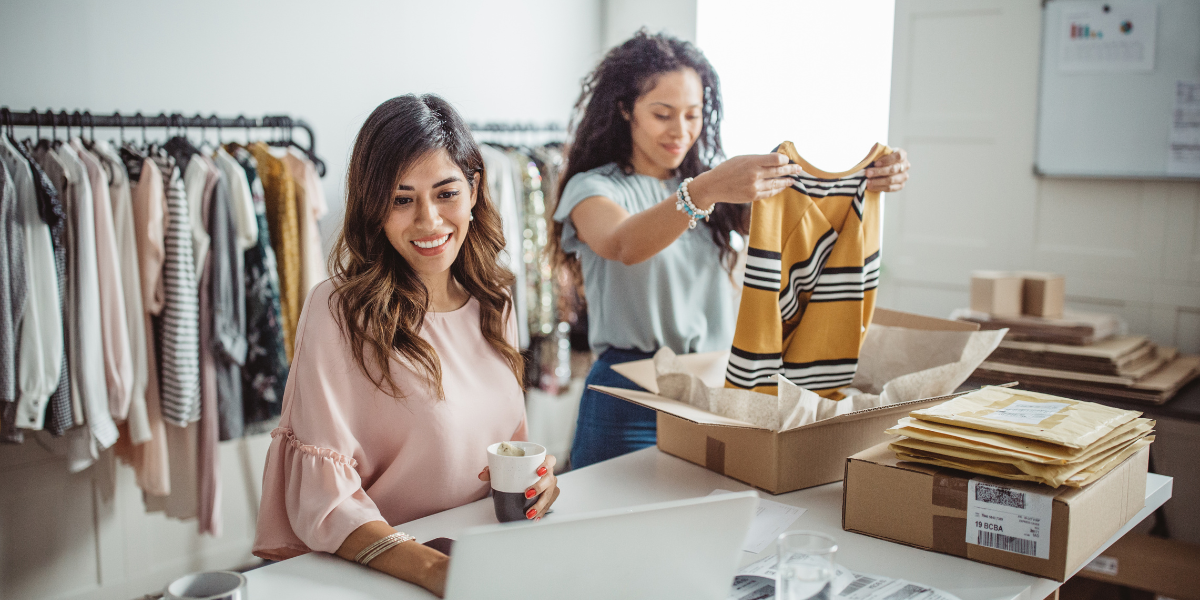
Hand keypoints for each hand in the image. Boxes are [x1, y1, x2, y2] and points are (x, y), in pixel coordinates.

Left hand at [478, 454, 560, 519]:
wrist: (520, 476)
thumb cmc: (515, 470)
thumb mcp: (503, 467)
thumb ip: (492, 470)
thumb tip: (481, 475)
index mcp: (541, 462)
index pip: (550, 460)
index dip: (547, 465)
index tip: (538, 472)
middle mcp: (549, 474)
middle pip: (550, 479)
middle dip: (540, 488)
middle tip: (527, 494)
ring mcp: (550, 486)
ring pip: (550, 494)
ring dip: (541, 505)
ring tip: (529, 514)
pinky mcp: (549, 496)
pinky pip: (549, 504)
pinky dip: (542, 512)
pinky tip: (535, 518)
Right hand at [687, 153, 802, 208]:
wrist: (713, 185)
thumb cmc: (727, 169)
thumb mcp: (742, 159)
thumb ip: (758, 160)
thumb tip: (776, 160)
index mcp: (752, 162)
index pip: (776, 159)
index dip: (784, 160)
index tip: (788, 160)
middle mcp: (754, 174)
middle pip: (779, 171)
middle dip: (791, 170)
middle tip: (799, 169)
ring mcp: (754, 187)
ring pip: (776, 184)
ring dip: (786, 181)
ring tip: (793, 180)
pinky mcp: (752, 196)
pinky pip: (769, 193)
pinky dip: (777, 189)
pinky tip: (781, 187)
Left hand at [864, 148, 908, 191]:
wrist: (880, 169)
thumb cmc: (879, 159)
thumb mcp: (877, 153)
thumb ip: (875, 152)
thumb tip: (874, 150)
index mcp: (902, 154)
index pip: (898, 156)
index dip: (887, 160)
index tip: (876, 163)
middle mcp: (905, 165)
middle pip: (893, 169)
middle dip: (879, 172)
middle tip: (867, 173)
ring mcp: (904, 176)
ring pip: (891, 180)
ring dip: (878, 181)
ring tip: (867, 182)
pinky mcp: (900, 185)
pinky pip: (890, 188)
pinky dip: (879, 188)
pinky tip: (871, 187)